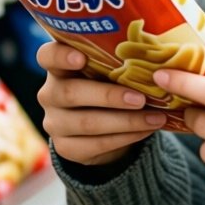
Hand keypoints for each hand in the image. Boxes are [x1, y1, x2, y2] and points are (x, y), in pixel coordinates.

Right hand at [36, 41, 167, 167]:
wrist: (99, 127)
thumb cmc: (107, 85)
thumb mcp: (107, 71)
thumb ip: (116, 64)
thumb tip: (157, 64)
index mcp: (58, 67)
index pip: (47, 56)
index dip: (61, 56)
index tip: (81, 58)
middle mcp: (50, 94)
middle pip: (70, 93)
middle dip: (108, 96)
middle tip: (140, 98)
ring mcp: (54, 123)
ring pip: (87, 123)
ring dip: (125, 121)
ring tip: (155, 118)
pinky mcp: (65, 148)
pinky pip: (96, 145)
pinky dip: (125, 138)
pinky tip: (146, 131)